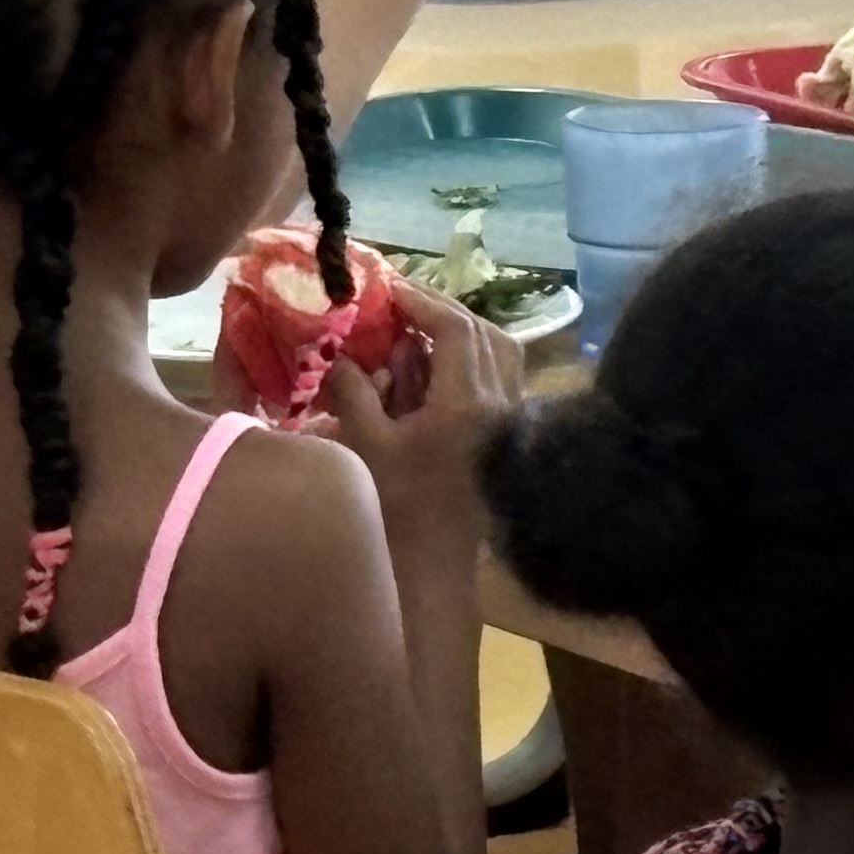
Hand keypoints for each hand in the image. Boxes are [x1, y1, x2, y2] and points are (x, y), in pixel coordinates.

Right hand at [318, 285, 517, 529]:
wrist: (439, 565)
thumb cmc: (400, 508)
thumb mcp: (367, 445)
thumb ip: (354, 391)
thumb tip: (342, 353)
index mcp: (468, 402)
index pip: (455, 327)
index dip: (421, 301)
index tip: (387, 289)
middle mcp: (501, 401)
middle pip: (481, 332)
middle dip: (439, 311)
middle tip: (399, 303)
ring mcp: (511, 415)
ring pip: (498, 350)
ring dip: (461, 331)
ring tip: (420, 329)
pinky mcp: (510, 430)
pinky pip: (501, 374)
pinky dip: (473, 357)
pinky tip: (439, 365)